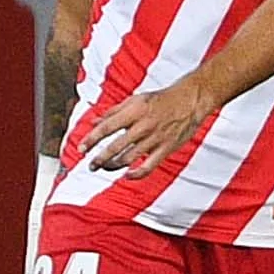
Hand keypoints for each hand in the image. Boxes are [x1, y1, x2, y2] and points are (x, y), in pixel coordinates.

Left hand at [77, 70, 224, 173]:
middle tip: (91, 164)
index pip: (107, 127)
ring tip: (104, 168)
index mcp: (134, 111)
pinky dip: (136, 174)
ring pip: (128, 158)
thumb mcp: (135, 99)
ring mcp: (155, 138)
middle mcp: (143, 125)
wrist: (192, 99)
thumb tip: (94, 121)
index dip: (91, 139)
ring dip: (113, 166)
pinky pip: (148, 166)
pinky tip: (127, 175)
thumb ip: (113, 112)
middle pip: (115, 146)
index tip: (81, 148)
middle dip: (100, 158)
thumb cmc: (162, 98)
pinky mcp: (166, 148)